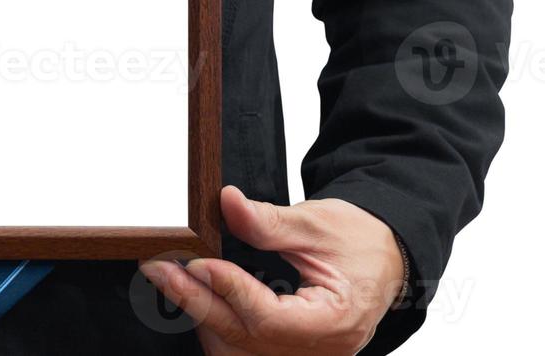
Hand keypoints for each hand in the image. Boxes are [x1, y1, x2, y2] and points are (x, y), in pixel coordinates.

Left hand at [140, 187, 403, 355]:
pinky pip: (244, 352)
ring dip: (202, 317)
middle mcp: (320, 351)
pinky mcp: (290, 354)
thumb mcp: (316, 223)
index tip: (196, 261)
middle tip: (159, 267)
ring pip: (237, 352)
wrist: (385, 257)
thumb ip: (268, 221)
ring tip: (173, 279)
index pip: (269, 319)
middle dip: (195, 300)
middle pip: (244, 339)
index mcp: (336, 322)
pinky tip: (198, 298)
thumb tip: (227, 205)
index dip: (228, 290)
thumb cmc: (360, 242)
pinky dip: (218, 328)